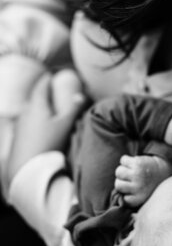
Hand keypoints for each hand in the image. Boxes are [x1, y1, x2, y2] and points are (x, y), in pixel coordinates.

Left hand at [5, 70, 87, 193]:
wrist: (27, 168)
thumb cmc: (48, 144)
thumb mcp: (65, 125)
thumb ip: (74, 109)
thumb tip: (81, 96)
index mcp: (36, 105)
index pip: (41, 86)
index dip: (47, 80)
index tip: (52, 76)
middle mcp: (25, 112)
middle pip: (34, 98)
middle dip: (43, 94)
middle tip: (52, 92)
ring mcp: (19, 125)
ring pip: (29, 111)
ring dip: (38, 108)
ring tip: (49, 110)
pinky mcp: (17, 137)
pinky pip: (26, 123)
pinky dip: (34, 120)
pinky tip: (41, 129)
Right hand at [114, 154, 171, 206]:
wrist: (164, 171)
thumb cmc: (149, 185)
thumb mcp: (142, 197)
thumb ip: (130, 198)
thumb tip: (117, 196)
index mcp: (138, 199)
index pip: (122, 198)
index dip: (126, 193)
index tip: (132, 190)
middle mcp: (137, 188)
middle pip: (117, 184)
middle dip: (122, 181)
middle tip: (130, 178)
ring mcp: (137, 174)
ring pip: (118, 171)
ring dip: (123, 170)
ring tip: (130, 170)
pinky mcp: (138, 163)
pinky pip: (123, 160)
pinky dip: (126, 160)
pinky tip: (132, 163)